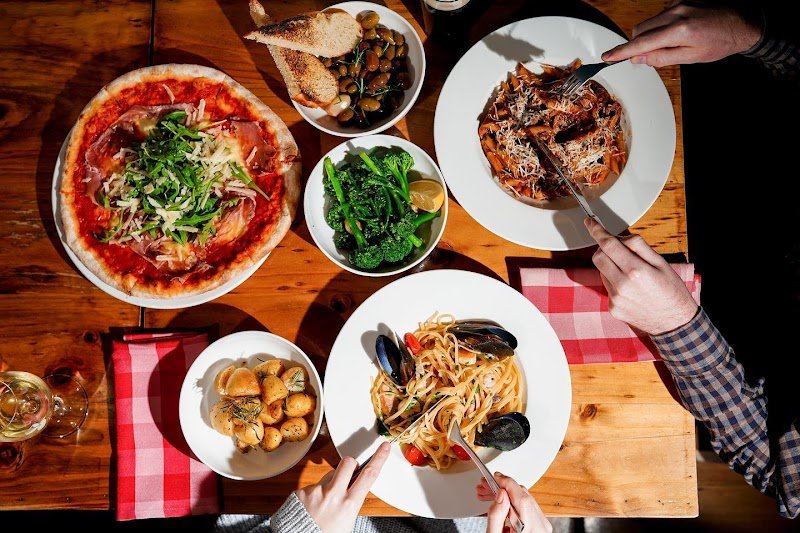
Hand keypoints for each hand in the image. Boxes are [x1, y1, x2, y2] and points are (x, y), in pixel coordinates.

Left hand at [295, 442, 389, 532]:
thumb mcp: (348, 519)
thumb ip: (352, 500)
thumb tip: (356, 484)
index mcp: (349, 504)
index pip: (368, 475)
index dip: (379, 458)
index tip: (384, 447)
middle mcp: (333, 495)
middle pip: (348, 463)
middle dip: (351, 464)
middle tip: (350, 472)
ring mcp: (316, 492)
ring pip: (329, 475)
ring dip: (330, 483)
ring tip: (326, 502)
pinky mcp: (302, 491)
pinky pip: (313, 486)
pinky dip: (314, 493)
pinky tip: (312, 507)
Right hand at [476, 472, 551, 532]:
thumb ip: (496, 515)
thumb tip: (500, 494)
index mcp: (531, 528)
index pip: (521, 495)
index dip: (506, 482)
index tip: (494, 477)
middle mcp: (541, 526)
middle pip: (523, 495)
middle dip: (502, 488)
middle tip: (485, 486)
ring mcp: (543, 526)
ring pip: (525, 500)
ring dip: (506, 495)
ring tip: (488, 495)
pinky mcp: (540, 526)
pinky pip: (527, 508)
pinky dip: (513, 503)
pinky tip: (500, 504)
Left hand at [585, 217, 697, 334]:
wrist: (675, 323)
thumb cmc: (672, 290)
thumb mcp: (661, 263)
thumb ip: (638, 247)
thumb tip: (619, 237)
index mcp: (636, 270)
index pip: (608, 245)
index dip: (596, 231)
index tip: (590, 222)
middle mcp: (622, 285)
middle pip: (598, 257)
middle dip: (604, 248)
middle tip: (618, 250)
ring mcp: (615, 299)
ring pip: (601, 272)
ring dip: (611, 266)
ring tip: (632, 274)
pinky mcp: (612, 308)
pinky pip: (607, 287)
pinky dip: (614, 282)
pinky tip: (631, 289)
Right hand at [601, 2, 761, 66]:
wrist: (743, 22)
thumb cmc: (721, 42)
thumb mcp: (692, 57)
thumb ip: (662, 58)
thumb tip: (639, 59)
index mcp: (679, 31)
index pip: (641, 43)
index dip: (622, 52)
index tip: (608, 57)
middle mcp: (676, 13)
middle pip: (640, 30)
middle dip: (637, 44)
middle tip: (646, 57)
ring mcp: (678, 4)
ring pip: (649, 22)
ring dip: (650, 35)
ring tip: (668, 44)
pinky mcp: (681, 1)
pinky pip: (660, 15)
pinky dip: (660, 27)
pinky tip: (674, 33)